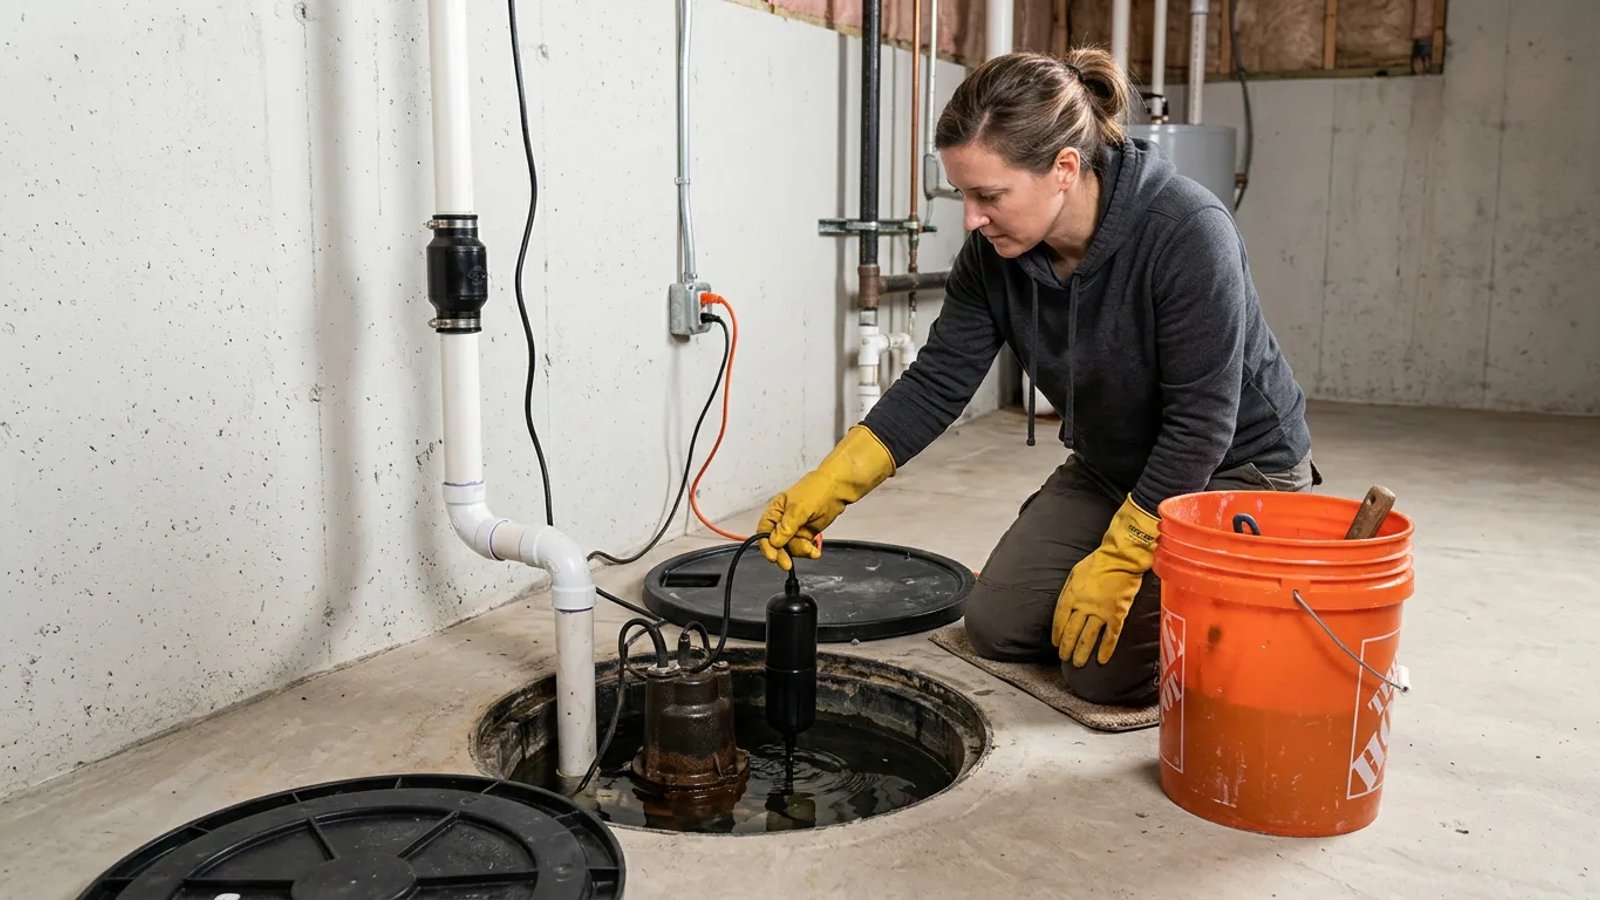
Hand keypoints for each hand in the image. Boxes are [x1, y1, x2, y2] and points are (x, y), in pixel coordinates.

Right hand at [757, 425, 895, 569]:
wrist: (838, 488)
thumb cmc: (817, 489)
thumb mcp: (799, 508)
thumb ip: (786, 527)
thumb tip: (775, 541)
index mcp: (776, 510)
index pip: (764, 531)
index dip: (766, 545)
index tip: (773, 556)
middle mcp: (783, 520)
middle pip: (776, 543)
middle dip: (782, 553)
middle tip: (786, 563)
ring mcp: (795, 528)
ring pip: (790, 547)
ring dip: (799, 550)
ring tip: (810, 549)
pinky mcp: (807, 533)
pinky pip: (803, 547)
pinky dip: (808, 551)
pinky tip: (814, 551)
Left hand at [1051, 494, 1159, 666]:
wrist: (1121, 559)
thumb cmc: (1096, 563)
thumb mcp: (1074, 574)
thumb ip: (1068, 592)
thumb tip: (1064, 609)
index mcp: (1071, 595)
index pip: (1059, 620)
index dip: (1057, 633)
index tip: (1056, 643)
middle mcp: (1084, 606)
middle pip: (1072, 632)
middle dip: (1067, 647)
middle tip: (1064, 658)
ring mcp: (1101, 612)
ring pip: (1089, 637)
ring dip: (1082, 652)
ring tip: (1078, 664)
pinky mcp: (1117, 615)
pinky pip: (1111, 636)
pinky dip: (1106, 649)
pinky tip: (1101, 660)